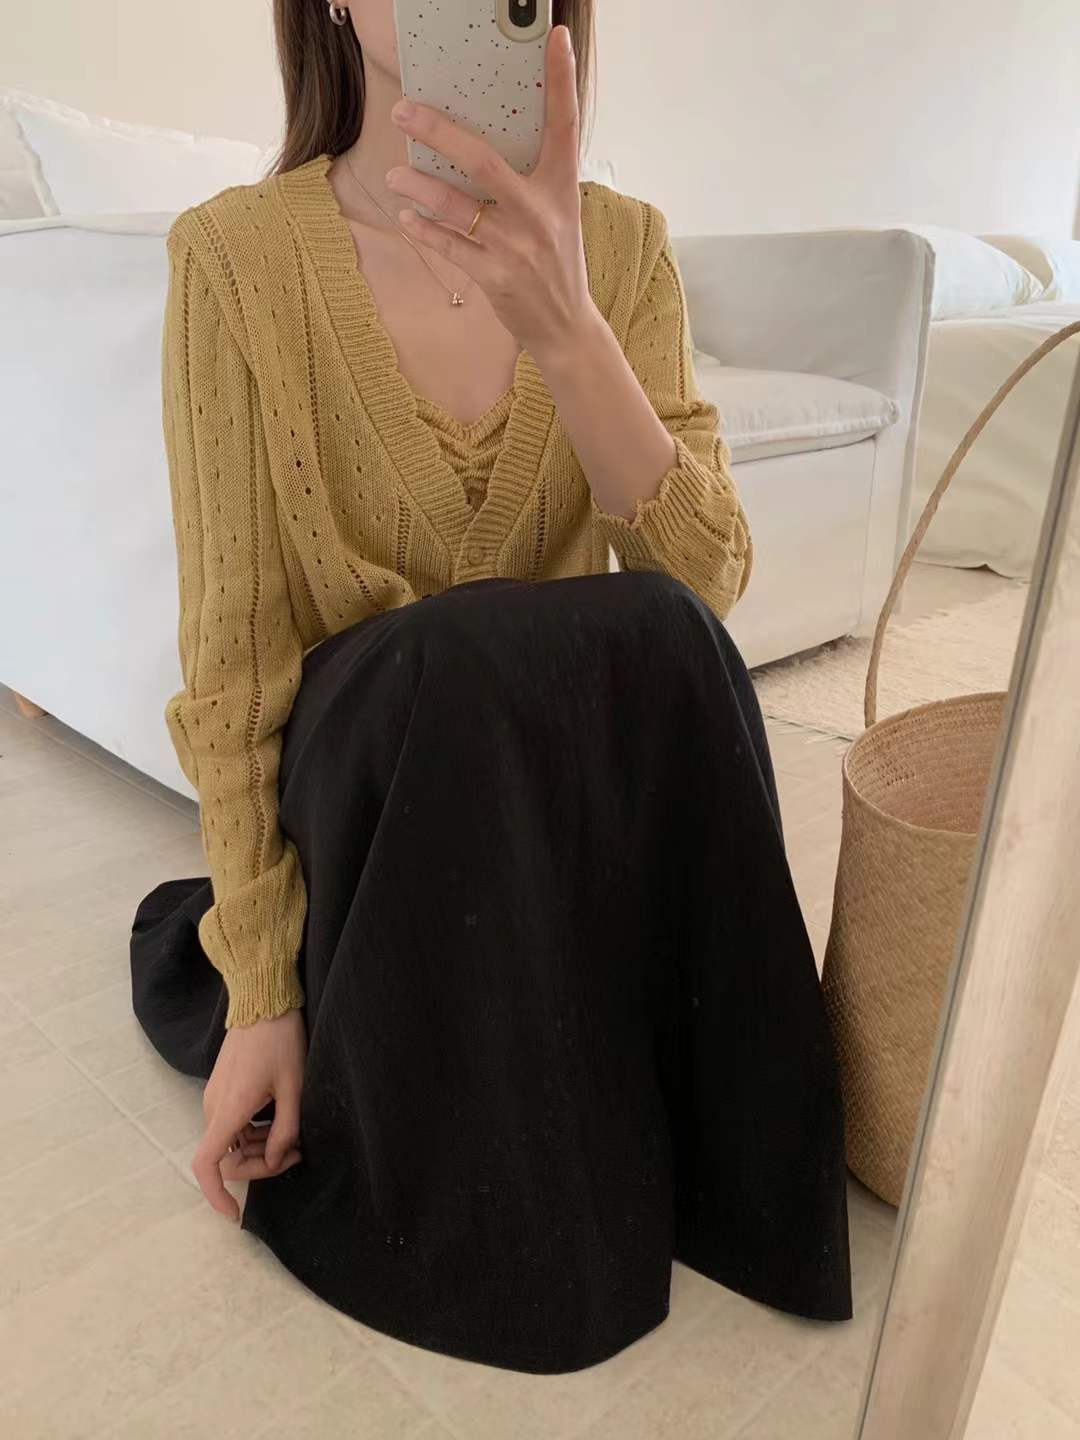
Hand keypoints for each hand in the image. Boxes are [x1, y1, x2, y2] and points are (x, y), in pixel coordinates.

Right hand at [193, 1009, 305, 1219]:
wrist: (263, 1001)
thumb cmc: (281, 1041)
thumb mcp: (294, 1089)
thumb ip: (284, 1131)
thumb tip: (274, 1162)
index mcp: (228, 1110)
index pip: (206, 1165)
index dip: (216, 1195)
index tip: (236, 1214)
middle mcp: (214, 1107)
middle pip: (226, 1159)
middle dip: (260, 1166)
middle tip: (296, 1153)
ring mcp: (215, 1098)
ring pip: (231, 1144)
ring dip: (259, 1150)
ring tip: (295, 1138)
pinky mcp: (222, 1090)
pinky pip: (232, 1126)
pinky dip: (253, 1133)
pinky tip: (279, 1121)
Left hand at [385, 23, 596, 358]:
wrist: (566, 325)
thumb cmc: (556, 262)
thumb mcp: (558, 213)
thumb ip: (530, 179)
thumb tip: (482, 143)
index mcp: (560, 187)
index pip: (565, 124)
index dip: (562, 79)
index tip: (556, 37)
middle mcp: (540, 212)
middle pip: (483, 160)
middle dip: (438, 132)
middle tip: (405, 111)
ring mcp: (516, 245)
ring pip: (456, 205)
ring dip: (418, 187)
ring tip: (397, 174)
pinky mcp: (495, 276)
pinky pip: (450, 245)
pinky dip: (424, 230)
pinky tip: (407, 218)